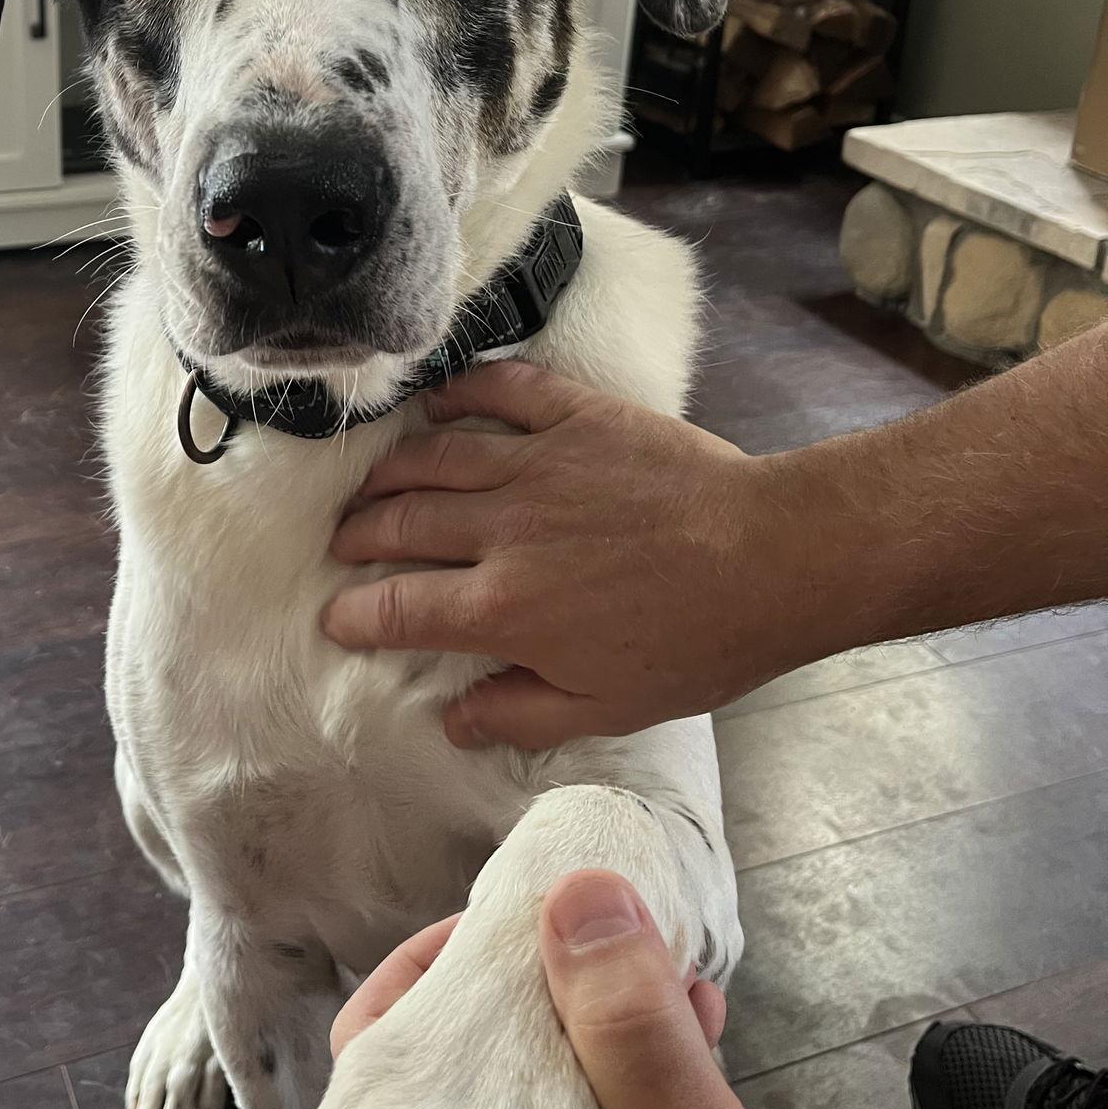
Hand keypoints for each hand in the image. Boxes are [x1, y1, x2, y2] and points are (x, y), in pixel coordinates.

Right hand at [324, 359, 820, 743]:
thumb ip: (520, 714)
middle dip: (358, 536)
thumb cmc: (697, 645)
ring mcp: (539, 464)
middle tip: (344, 544)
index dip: (356, 615)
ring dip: (391, 471)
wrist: (771, 560)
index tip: (337, 617)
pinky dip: (462, 389)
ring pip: (435, 456)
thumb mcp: (607, 709)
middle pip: (401, 523)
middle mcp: (504, 530)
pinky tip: (437, 399)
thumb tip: (455, 719)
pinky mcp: (579, 417)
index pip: (400, 609)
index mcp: (505, 608)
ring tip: (373, 483)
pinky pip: (503, 390)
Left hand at [335, 874, 887, 1108]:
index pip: (380, 1059)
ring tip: (660, 971)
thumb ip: (630, 1031)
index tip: (500, 921)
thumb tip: (576, 897)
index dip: (427, 974)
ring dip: (589, 1023)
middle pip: (454, 1072)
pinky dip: (628, 1071)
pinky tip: (697, 1024)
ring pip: (527, 1096)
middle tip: (590, 934)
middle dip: (528, 990)